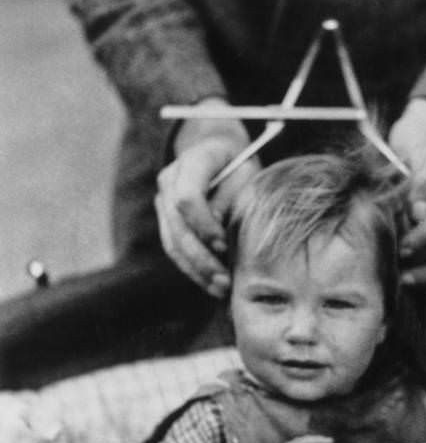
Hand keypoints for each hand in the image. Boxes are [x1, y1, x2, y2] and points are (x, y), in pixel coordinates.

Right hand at [156, 97, 260, 295]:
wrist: (219, 152)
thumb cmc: (240, 164)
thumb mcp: (246, 174)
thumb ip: (231, 199)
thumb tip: (217, 235)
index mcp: (191, 161)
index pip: (186, 197)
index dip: (203, 225)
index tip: (223, 246)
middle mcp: (169, 180)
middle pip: (177, 226)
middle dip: (201, 258)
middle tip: (225, 281)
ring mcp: (163, 201)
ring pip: (173, 242)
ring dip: (197, 270)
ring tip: (222, 289)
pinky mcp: (166, 221)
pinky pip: (174, 249)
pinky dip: (193, 269)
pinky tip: (211, 285)